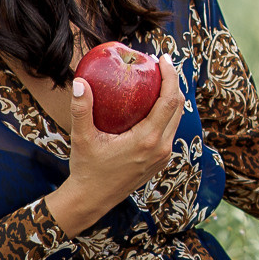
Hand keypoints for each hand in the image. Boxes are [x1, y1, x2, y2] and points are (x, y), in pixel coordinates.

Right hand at [47, 71, 184, 235]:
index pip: (169, 101)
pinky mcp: (160, 161)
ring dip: (170, 98)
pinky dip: (164, 114)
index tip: (162, 59)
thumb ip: (82, 109)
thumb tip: (80, 82)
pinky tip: (150, 104)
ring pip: (175, 120)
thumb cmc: (87, 169)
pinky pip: (168, 131)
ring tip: (156, 80)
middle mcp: (160, 148)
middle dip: (173, 83)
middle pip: (178, 108)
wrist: (92, 200)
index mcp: (147, 140)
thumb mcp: (82, 138)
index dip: (170, 76)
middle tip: (159, 65)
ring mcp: (163, 156)